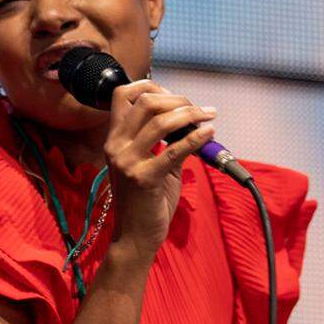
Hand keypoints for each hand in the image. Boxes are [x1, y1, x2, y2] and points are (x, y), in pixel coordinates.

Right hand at [102, 80, 216, 261]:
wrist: (135, 237)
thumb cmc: (146, 201)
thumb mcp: (150, 164)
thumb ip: (163, 141)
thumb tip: (189, 119)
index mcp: (114, 139)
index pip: (122, 95)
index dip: (149, 86)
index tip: (173, 95)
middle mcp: (115, 146)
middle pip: (145, 102)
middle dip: (177, 99)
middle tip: (198, 109)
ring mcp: (127, 162)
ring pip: (160, 122)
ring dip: (190, 114)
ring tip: (209, 116)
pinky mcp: (144, 179)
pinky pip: (174, 150)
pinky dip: (195, 138)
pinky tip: (209, 133)